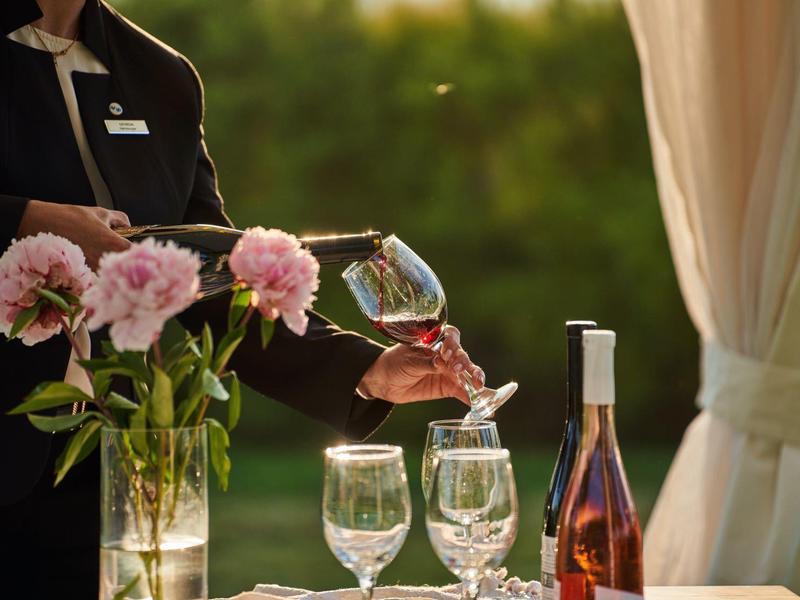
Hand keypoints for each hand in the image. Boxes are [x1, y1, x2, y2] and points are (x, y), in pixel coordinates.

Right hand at [17, 200, 130, 269]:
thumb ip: (120, 219)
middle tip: (130, 257)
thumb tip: (129, 225)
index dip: (141, 252)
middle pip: (126, 266)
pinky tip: (99, 264)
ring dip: (115, 268)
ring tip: (113, 261)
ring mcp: (93, 266)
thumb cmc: (71, 217)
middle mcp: (104, 257)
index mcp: (111, 242)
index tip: (142, 250)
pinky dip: (101, 272)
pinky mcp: (82, 272)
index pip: (135, 253)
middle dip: (129, 262)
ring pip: (112, 272)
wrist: (43, 224)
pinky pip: (98, 275)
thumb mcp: (99, 212)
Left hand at [358, 326, 485, 405]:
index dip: (452, 344)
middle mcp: (447, 354)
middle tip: (458, 370)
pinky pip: (463, 392)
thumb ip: (425, 362)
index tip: (446, 354)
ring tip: (478, 386)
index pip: (451, 336)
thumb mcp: (407, 361)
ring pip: (467, 373)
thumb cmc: (395, 363)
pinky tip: (482, 406)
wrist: (385, 381)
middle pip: (462, 355)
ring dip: (475, 379)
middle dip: (464, 363)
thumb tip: (440, 362)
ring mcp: (449, 371)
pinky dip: (473, 398)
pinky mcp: (448, 387)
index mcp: (436, 340)